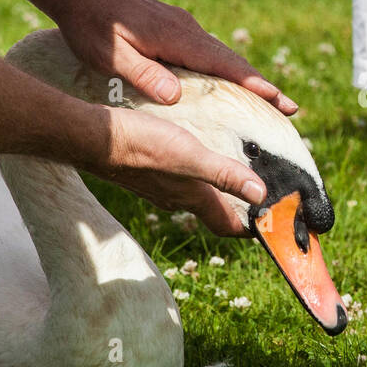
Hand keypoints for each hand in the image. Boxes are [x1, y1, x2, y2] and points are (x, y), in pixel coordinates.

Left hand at [55, 0, 297, 113]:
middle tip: (292, 109)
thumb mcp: (109, 56)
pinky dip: (224, 69)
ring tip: (269, 102)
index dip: (256, 86)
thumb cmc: (91, 26)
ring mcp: (181, 26)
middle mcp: (187, 29)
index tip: (284, 102)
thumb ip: (142, 75)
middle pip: (232, 61)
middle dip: (262, 86)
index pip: (225, 66)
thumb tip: (176, 98)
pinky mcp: (172, 26)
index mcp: (177, 37)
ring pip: (220, 56)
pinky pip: (206, 51)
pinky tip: (225, 83)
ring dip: (245, 78)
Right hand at [94, 103, 265, 235]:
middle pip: (214, 210)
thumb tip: (261, 195)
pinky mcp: (146, 170)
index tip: (272, 223)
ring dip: (216, 186)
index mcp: (192, 198)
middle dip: (237, 205)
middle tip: (260, 188)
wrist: (94, 138)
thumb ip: (224, 174)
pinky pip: (177, 177)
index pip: (227, 225)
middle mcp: (176, 198)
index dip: (251, 228)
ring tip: (233, 165)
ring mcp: (158, 185)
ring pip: (194, 193)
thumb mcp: (189, 156)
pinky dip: (194, 171)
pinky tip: (193, 149)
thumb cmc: (140, 146)